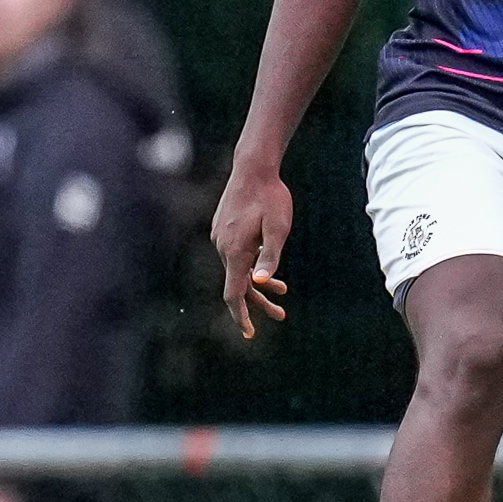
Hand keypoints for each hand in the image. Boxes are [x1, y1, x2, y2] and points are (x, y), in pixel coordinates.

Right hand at [211, 160, 293, 338]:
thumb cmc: (271, 197)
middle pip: (238, 284)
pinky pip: (235, 255)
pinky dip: (250, 264)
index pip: (234, 294)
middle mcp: (223, 247)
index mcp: (236, 251)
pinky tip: (264, 259)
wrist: (253, 168)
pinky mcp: (222, 229)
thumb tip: (261, 282)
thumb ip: (270, 256)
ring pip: (238, 269)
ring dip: (258, 282)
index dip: (241, 316)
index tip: (249, 333)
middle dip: (259, 303)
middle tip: (282, 314)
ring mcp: (220, 238)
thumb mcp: (278, 228)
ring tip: (282, 291)